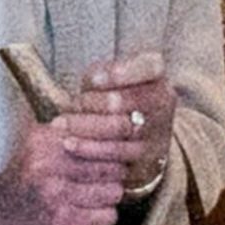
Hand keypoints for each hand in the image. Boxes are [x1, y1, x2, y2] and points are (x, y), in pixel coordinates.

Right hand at [0, 119, 126, 224]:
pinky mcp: (61, 217)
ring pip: (113, 189)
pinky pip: (105, 214)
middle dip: (116, 173)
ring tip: (93, 197)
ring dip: (109, 196)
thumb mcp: (40, 147)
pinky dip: (103, 216)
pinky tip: (89, 214)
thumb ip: (74, 134)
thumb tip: (125, 123)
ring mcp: (55, 189)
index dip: (126, 137)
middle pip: (113, 161)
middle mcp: (49, 159)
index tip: (135, 142)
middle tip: (108, 178)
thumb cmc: (26, 181)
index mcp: (46, 137)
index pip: (103, 129)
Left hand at [63, 51, 175, 196]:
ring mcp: (158, 131)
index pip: (149, 66)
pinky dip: (90, 150)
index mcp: (157, 74)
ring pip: (121, 130)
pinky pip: (117, 156)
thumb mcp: (111, 76)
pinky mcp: (148, 158)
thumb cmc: (117, 93)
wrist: (142, 133)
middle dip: (93, 103)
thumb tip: (91, 83)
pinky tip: (70, 145)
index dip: (121, 73)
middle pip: (128, 101)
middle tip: (70, 105)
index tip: (92, 79)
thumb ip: (101, 75)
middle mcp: (163, 101)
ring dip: (86, 128)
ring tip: (61, 125)